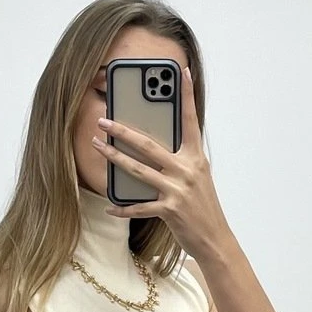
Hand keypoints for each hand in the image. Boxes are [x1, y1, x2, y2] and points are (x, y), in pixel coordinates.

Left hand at [91, 64, 230, 262]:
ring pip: (138, 170)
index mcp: (196, 157)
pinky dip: (122, 207)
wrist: (215, 239)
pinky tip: (109, 205)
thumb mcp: (198, 177)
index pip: (190, 120)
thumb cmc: (203, 207)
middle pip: (148, 145)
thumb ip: (180, 160)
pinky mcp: (170, 210)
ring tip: (97, 146)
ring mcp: (177, 190)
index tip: (182, 72)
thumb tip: (153, 147)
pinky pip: (139, 206)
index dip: (187, 95)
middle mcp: (187, 169)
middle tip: (104, 121)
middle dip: (123, 131)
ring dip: (113, 158)